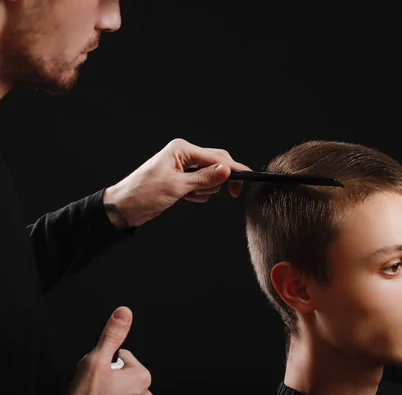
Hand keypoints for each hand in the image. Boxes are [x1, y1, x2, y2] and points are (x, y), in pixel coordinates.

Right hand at [67, 306, 152, 394]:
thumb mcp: (96, 362)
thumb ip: (111, 336)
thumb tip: (123, 313)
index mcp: (141, 376)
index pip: (123, 357)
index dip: (106, 363)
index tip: (98, 374)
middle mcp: (146, 392)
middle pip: (123, 374)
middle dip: (108, 378)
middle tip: (94, 388)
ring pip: (121, 389)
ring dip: (109, 392)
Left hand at [103, 138, 250, 227]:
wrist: (124, 207)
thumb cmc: (143, 193)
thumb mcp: (177, 187)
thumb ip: (204, 178)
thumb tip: (226, 170)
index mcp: (181, 149)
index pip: (215, 157)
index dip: (232, 169)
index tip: (246, 178)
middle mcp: (183, 155)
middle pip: (216, 164)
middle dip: (218, 180)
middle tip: (232, 193)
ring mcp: (183, 167)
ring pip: (210, 177)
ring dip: (205, 190)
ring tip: (189, 195)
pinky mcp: (182, 179)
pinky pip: (202, 186)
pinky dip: (198, 194)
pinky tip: (185, 197)